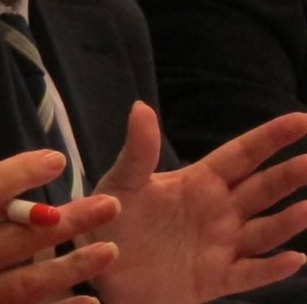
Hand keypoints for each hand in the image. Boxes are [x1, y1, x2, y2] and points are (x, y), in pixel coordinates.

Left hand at [90, 101, 306, 302]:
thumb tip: (141, 106)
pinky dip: (273, 269)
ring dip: (289, 221)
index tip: (302, 119)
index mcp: (197, 182)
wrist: (98, 271)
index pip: (241, 155)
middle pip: (262, 190)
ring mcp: (220, 246)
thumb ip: (138, 150)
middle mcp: (216, 212)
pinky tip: (296, 259)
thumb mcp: (122, 183)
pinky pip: (250, 274)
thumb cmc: (110, 220)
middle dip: (290, 175)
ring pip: (265, 232)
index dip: (271, 138)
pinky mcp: (214, 280)